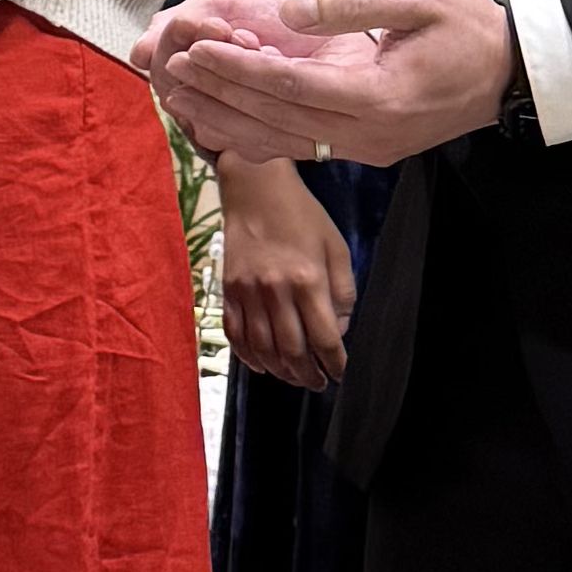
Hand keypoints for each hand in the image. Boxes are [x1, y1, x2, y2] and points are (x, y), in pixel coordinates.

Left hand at [148, 0, 511, 166]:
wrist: (515, 74)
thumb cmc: (470, 27)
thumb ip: (352, 6)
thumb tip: (290, 12)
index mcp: (379, 95)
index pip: (291, 86)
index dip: (240, 69)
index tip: (199, 47)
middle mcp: (368, 132)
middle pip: (278, 120)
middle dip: (222, 94)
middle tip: (174, 70)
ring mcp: (368, 147)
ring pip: (285, 142)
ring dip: (231, 122)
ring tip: (184, 99)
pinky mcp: (368, 149)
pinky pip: (303, 147)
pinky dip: (260, 137)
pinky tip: (225, 124)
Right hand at [213, 156, 357, 385]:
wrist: (255, 188)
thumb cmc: (301, 215)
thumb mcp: (336, 247)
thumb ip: (343, 290)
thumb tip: (340, 328)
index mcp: (307, 278)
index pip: (324, 337)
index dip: (335, 363)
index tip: (339, 373)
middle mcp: (276, 289)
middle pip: (292, 350)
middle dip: (308, 375)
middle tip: (317, 383)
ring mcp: (248, 291)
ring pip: (263, 348)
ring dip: (280, 371)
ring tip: (294, 377)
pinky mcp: (229, 289)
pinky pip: (235, 333)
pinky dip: (248, 356)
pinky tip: (262, 365)